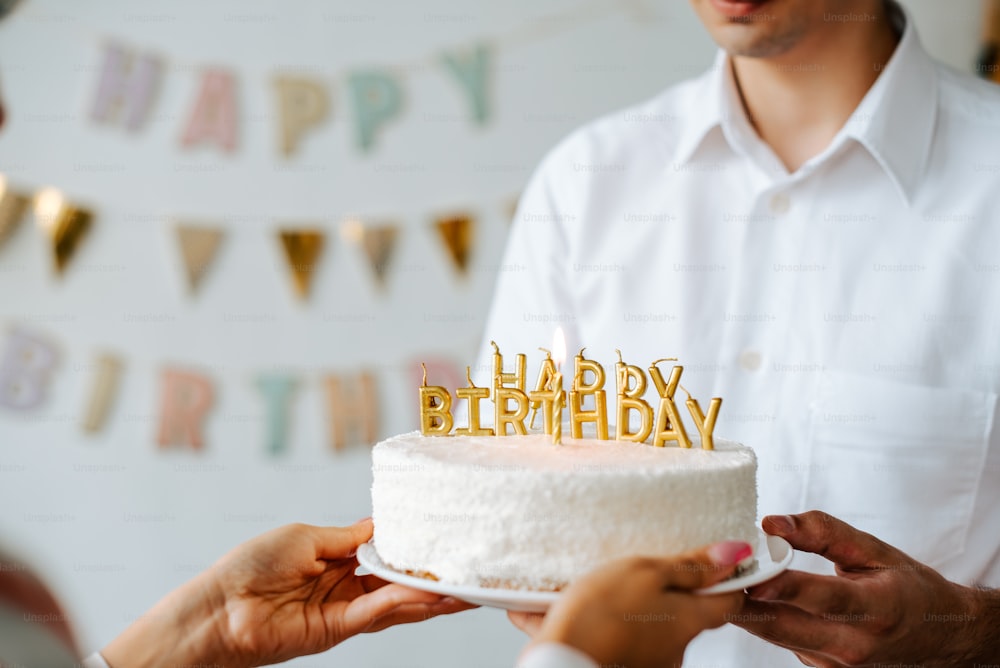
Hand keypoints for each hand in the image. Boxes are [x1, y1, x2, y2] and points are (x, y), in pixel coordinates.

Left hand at [103, 519, 472, 666]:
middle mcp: (346, 587)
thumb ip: (347, 537)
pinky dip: (400, 604)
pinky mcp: (335, 631)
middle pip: (399, 583)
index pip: (386, 555)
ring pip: (395, 603)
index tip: (444, 540)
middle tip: (470, 573)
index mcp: (337, 559)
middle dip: (433, 579)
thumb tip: (379, 525)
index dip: (413, 550)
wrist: (218, 606)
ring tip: (464, 589)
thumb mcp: (306, 535)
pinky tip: (425, 595)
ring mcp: (343, 611)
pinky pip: (375, 614)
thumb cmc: (251, 565)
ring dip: (429, 597)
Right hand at [511, 541, 749, 667]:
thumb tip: (733, 554)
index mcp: (690, 620)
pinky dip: (609, 620)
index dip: (727, 576)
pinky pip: (625, 636)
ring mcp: (651, 660)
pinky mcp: (625, 663)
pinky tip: (585, 607)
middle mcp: (677, 647)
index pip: (731, 599)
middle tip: (642, 566)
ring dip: (634, 604)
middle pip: (687, 610)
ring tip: (603, 586)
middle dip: (669, 588)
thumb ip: (689, 566)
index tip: (713, 557)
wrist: (563, 660)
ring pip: (653, 622)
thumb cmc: (601, 615)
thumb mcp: (646, 572)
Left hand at [735, 511, 999, 666]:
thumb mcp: (875, 551)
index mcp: (877, 608)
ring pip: (775, 635)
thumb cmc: (907, 588)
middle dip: (741, 601)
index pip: (823, 597)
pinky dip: (761, 618)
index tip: (750, 573)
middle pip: (785, 625)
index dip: (783, 586)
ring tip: (714, 578)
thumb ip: (823, 532)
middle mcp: (855, 644)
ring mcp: (837, 664)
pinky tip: (744, 596)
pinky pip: (782, 641)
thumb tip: (772, 522)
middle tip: (707, 575)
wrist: (941, 639)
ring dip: (743, 609)